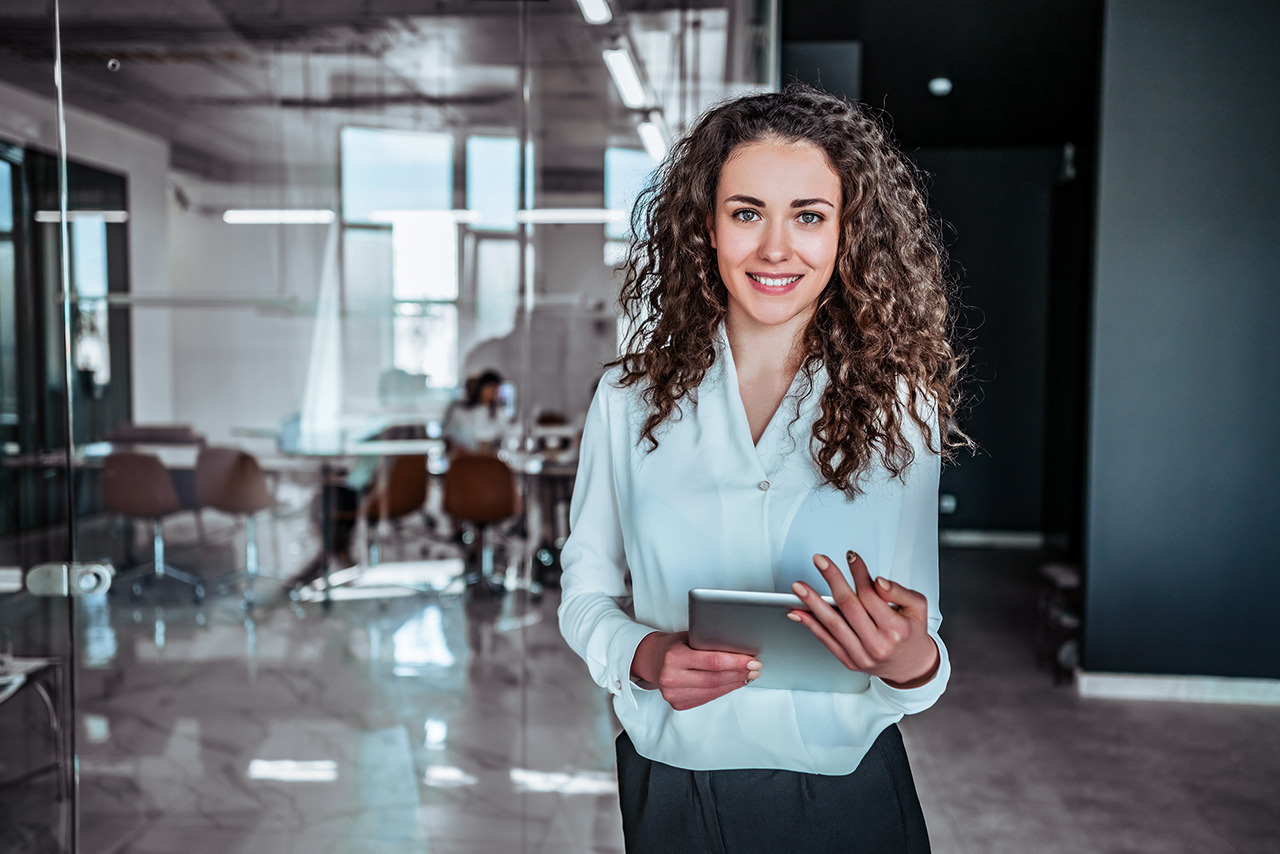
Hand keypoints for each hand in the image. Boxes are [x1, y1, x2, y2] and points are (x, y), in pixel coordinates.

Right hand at [630, 631, 761, 710]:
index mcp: (673, 657)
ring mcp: (673, 694)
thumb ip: (707, 643)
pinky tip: (733, 683)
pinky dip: (723, 690)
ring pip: (713, 691)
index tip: (753, 661)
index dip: (736, 663)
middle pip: (715, 679)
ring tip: (748, 676)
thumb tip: (740, 650)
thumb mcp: (687, 637)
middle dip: (739, 674)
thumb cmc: (672, 645)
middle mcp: (671, 677)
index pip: (712, 662)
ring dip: (734, 684)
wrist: (650, 660)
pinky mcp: (677, 704)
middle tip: (755, 669)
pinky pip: (707, 698)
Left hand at [789, 551, 939, 688]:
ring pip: (833, 624)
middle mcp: (877, 644)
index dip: (858, 573)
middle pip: (849, 606)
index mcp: (895, 629)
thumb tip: (878, 581)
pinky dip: (810, 625)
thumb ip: (899, 591)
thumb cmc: (911, 633)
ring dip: (812, 603)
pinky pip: (826, 640)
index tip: (850, 556)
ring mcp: (861, 655)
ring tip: (799, 587)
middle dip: (832, 579)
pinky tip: (799, 612)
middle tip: (820, 561)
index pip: (871, 595)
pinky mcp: (849, 661)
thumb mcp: (917, 607)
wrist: (910, 666)